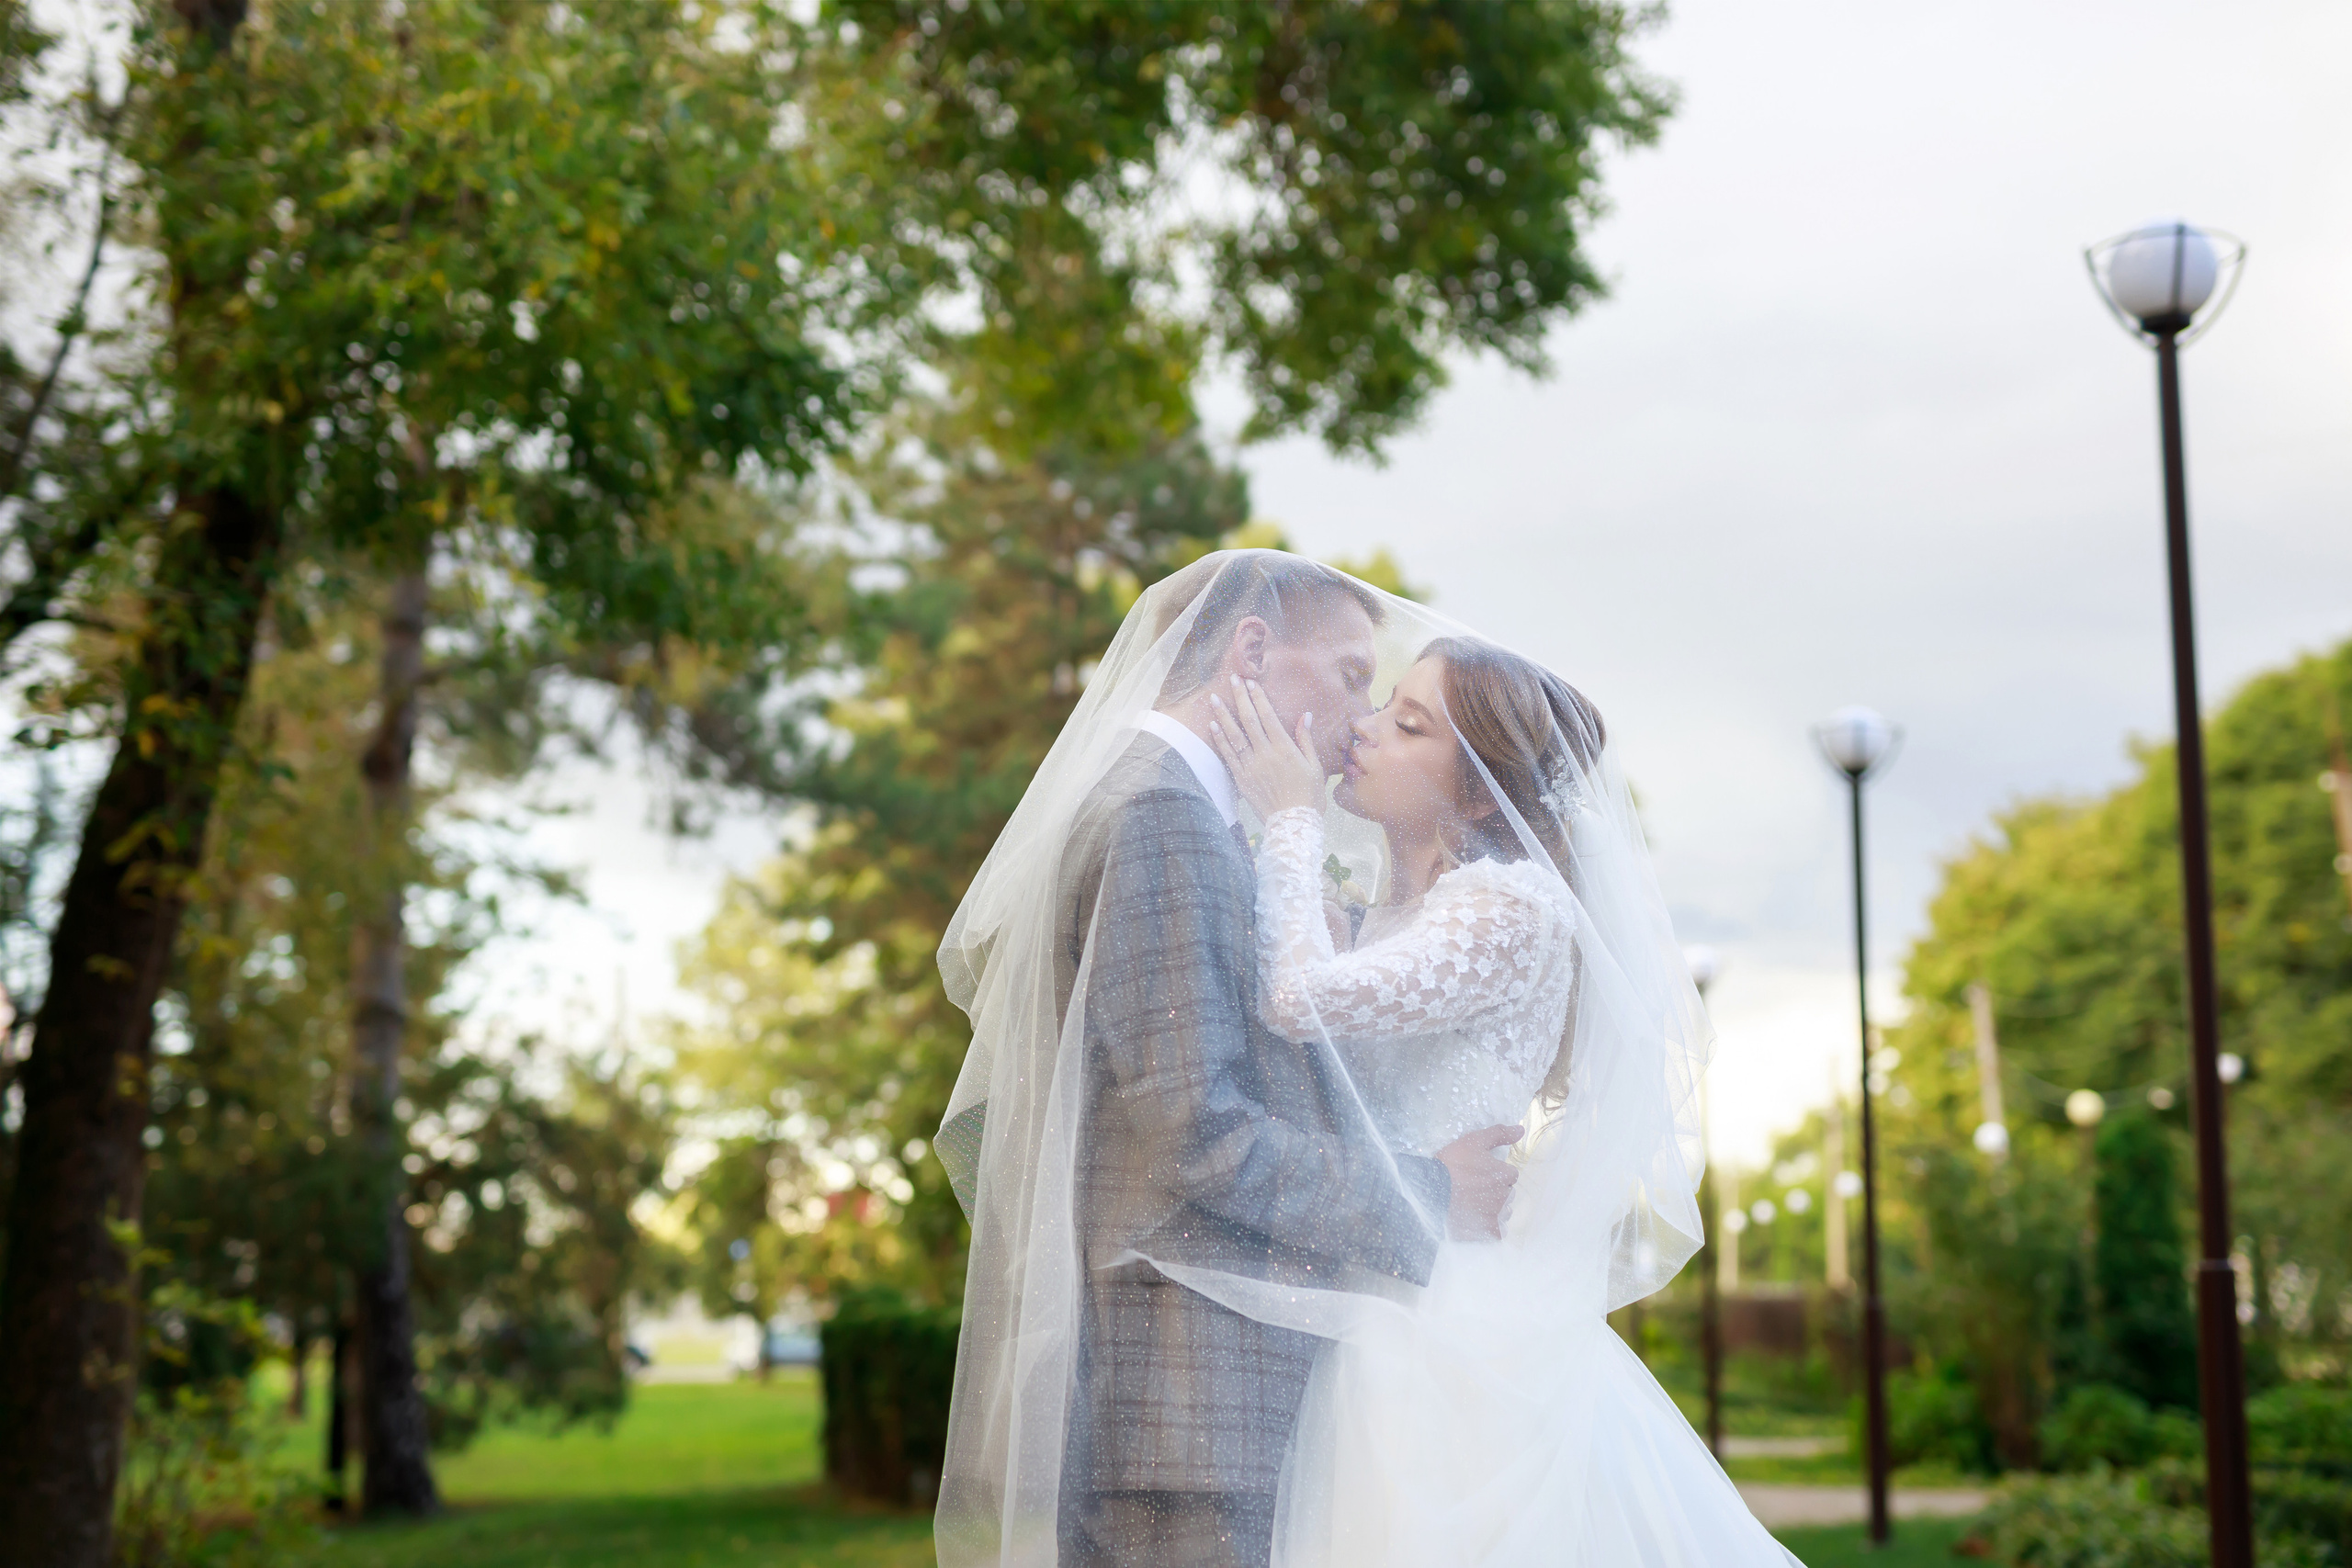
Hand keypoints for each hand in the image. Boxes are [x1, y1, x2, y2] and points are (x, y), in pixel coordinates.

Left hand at [1209, 677, 1326, 817]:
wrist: (1293, 824)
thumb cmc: (1309, 797)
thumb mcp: (1314, 767)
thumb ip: (1306, 740)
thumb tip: (1305, 716)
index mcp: (1285, 749)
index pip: (1268, 717)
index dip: (1258, 698)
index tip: (1251, 682)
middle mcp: (1265, 755)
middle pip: (1249, 720)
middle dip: (1240, 698)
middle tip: (1232, 679)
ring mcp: (1251, 767)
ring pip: (1234, 736)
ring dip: (1223, 715)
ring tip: (1213, 698)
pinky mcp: (1241, 779)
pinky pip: (1228, 756)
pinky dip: (1220, 740)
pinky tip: (1213, 726)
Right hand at [1435, 1122, 1522, 1240]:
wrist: (1431, 1190)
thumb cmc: (1452, 1164)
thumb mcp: (1473, 1141)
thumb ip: (1499, 1134)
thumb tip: (1521, 1129)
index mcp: (1504, 1174)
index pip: (1510, 1173)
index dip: (1496, 1172)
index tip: (1481, 1172)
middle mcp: (1504, 1194)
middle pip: (1508, 1192)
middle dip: (1497, 1190)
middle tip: (1475, 1188)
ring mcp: (1496, 1213)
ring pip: (1504, 1211)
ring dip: (1494, 1208)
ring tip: (1474, 1204)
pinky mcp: (1487, 1230)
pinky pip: (1498, 1232)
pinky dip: (1492, 1229)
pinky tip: (1478, 1222)